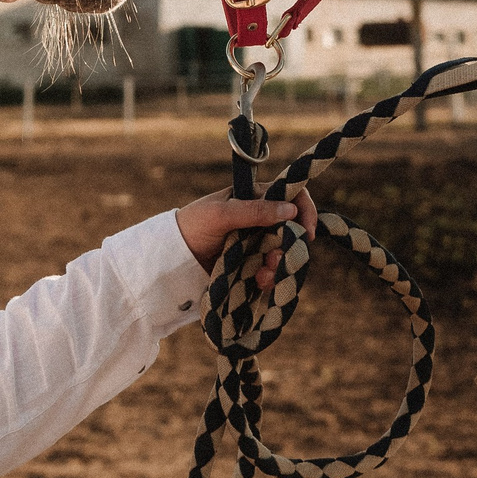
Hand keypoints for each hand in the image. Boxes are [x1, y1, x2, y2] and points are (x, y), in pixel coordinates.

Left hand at [175, 186, 318, 286]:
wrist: (170, 259)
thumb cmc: (192, 226)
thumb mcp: (221, 214)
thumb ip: (255, 210)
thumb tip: (290, 210)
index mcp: (254, 198)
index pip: (290, 195)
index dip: (304, 210)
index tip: (307, 232)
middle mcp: (259, 219)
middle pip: (291, 229)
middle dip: (290, 246)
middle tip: (276, 259)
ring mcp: (255, 242)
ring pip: (283, 252)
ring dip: (279, 265)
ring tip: (263, 274)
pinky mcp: (250, 264)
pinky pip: (271, 271)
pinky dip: (269, 278)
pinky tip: (258, 282)